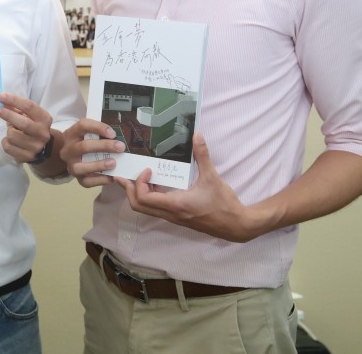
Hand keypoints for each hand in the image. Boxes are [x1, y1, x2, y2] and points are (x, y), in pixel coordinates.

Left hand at [0, 92, 52, 164]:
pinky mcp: (27, 157)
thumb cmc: (32, 126)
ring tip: (13, 130)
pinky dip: (5, 141)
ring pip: (13, 136)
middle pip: (24, 123)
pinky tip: (10, 140)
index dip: (14, 100)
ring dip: (8, 131)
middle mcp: (42, 133)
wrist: (42, 147)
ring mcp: (35, 147)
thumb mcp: (29, 115)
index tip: (0, 96)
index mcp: (45, 119)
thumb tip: (2, 100)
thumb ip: (16, 108)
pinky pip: (8, 147)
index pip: (30, 107)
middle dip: (8, 115)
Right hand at [59, 118, 124, 187]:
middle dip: (104, 146)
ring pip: (81, 167)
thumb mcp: (89, 133)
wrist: (74, 157)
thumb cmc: (87, 142)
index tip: (113, 133)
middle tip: (120, 147)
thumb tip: (119, 136)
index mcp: (71, 134)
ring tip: (113, 163)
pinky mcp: (77, 178)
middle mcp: (68, 150)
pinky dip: (100, 180)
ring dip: (98, 165)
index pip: (82, 126)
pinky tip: (111, 177)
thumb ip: (101, 133)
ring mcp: (71, 165)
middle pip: (84, 147)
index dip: (98, 128)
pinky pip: (87, 182)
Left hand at [114, 133, 260, 242]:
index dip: (139, 182)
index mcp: (175, 205)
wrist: (236, 226)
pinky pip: (156, 209)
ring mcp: (173, 217)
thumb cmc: (224, 204)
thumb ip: (203, 156)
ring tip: (139, 177)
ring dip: (139, 194)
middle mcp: (170, 214)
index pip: (143, 198)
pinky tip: (156, 184)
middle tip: (126, 175)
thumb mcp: (212, 177)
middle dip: (129, 190)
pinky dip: (150, 197)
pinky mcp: (177, 218)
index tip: (147, 169)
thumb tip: (197, 136)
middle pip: (138, 206)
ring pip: (146, 209)